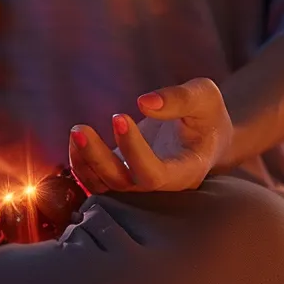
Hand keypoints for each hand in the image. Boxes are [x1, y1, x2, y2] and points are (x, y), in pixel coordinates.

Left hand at [67, 77, 234, 193]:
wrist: (204, 134)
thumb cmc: (206, 115)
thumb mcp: (204, 97)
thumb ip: (180, 99)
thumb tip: (144, 103)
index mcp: (187, 171)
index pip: (155, 174)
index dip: (133, 150)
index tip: (119, 117)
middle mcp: (161, 185)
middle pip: (124, 184)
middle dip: (98, 158)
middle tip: (79, 129)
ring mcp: (139, 184)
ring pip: (105, 186)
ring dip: (85, 162)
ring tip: (77, 131)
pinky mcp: (122, 177)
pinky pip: (95, 181)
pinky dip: (81, 165)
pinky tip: (76, 139)